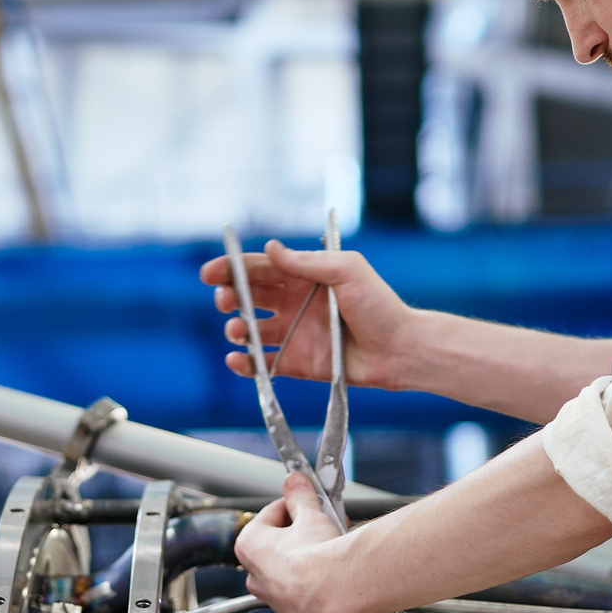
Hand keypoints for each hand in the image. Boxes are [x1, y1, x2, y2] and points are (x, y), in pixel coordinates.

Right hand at [199, 239, 420, 391]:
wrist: (401, 349)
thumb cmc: (380, 305)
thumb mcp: (347, 270)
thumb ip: (307, 262)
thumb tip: (271, 248)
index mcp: (304, 277)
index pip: (260, 269)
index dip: (232, 269)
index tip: (211, 273)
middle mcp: (295, 304)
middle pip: (249, 297)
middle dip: (229, 298)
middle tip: (225, 302)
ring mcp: (295, 334)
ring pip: (251, 331)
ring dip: (236, 330)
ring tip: (239, 330)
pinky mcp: (299, 363)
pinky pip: (264, 364)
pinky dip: (245, 363)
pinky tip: (237, 359)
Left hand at [233, 473, 357, 612]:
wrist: (337, 590)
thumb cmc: (317, 555)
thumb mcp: (310, 515)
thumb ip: (300, 496)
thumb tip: (295, 481)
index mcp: (249, 545)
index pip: (271, 514)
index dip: (292, 506)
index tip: (306, 502)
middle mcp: (255, 575)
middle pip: (276, 545)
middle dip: (298, 533)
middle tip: (320, 524)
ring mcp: (273, 599)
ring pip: (287, 572)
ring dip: (304, 560)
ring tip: (329, 548)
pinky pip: (298, 603)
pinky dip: (307, 597)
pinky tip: (321, 589)